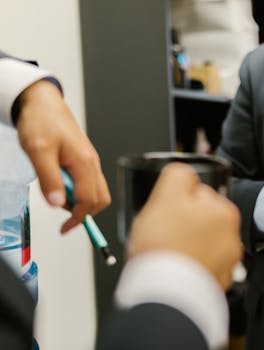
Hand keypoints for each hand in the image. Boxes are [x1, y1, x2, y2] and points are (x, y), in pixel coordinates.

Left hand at [15, 79, 110, 232]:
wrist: (43, 103)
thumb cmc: (41, 121)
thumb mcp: (38, 151)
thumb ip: (48, 178)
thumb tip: (57, 204)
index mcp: (84, 162)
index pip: (89, 200)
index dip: (78, 217)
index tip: (65, 227)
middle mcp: (92, 163)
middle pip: (100, 199)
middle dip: (82, 211)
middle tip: (60, 212)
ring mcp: (90, 162)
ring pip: (95, 192)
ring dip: (77, 200)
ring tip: (54, 190)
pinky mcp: (84, 161)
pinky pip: (87, 183)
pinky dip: (75, 191)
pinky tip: (58, 182)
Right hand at [127, 163, 242, 289]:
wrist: (166, 294)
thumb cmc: (166, 246)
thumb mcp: (167, 196)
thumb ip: (179, 176)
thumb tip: (186, 174)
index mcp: (225, 213)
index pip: (197, 196)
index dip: (176, 203)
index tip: (166, 214)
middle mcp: (232, 237)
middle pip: (199, 221)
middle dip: (182, 225)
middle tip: (164, 235)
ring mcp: (226, 263)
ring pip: (198, 244)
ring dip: (186, 246)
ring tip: (169, 254)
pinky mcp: (216, 283)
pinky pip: (199, 267)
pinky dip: (188, 267)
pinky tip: (175, 268)